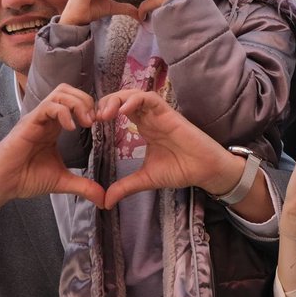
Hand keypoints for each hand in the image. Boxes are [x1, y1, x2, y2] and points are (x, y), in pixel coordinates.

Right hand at [0, 84, 105, 234]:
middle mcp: (46, 119)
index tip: (101, 124)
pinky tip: (71, 128)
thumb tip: (104, 199)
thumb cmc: (27, 178)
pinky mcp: (28, 123)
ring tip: (85, 123)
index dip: (91, 108)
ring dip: (77, 103)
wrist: (3, 184)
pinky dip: (63, 112)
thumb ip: (84, 186)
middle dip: (86, 100)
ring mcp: (37, 119)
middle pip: (68, 91)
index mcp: (55, 126)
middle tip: (95, 121)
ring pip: (59, 93)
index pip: (74, 102)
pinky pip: (47, 106)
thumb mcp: (62, 181)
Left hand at [96, 89, 240, 207]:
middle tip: (94, 118)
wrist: (204, 171)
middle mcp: (150, 117)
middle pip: (123, 98)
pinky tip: (123, 111)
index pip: (120, 110)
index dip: (104, 112)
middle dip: (106, 103)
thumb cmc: (180, 170)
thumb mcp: (146, 179)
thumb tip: (105, 202)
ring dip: (118, 99)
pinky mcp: (169, 113)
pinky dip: (135, 100)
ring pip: (134, 94)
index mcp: (144, 127)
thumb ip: (125, 187)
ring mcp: (159, 113)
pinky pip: (150, 98)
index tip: (91, 124)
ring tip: (106, 113)